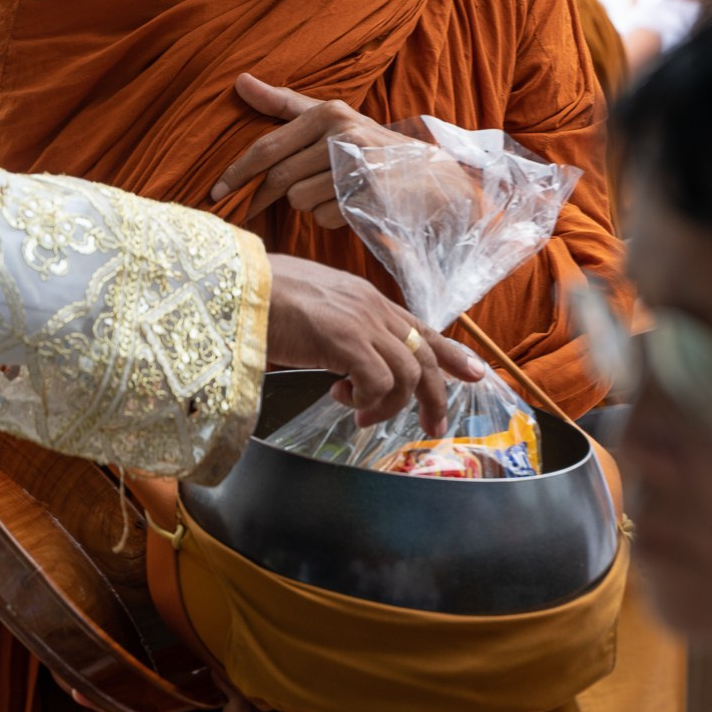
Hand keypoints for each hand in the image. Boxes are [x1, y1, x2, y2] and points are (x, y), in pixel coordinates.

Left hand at [211, 73, 392, 226]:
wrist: (433, 178)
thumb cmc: (370, 147)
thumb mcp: (331, 119)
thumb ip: (284, 105)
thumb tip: (239, 80)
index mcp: (329, 112)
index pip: (268, 146)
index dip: (237, 172)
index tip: (215, 192)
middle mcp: (343, 134)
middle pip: (280, 178)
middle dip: (264, 198)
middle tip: (251, 210)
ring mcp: (358, 166)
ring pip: (300, 200)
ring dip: (308, 204)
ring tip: (331, 193)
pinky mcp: (368, 196)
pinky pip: (324, 217)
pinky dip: (330, 218)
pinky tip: (349, 206)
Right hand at [265, 252, 483, 432]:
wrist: (237, 284)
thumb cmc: (262, 297)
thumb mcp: (312, 308)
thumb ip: (336, 326)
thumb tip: (343, 358)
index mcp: (364, 298)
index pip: (420, 327)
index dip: (451, 353)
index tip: (474, 373)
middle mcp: (371, 307)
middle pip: (425, 355)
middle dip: (435, 396)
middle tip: (433, 427)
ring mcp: (361, 322)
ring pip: (408, 373)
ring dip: (391, 404)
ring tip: (362, 414)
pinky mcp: (345, 340)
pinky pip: (380, 381)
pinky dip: (369, 398)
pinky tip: (343, 398)